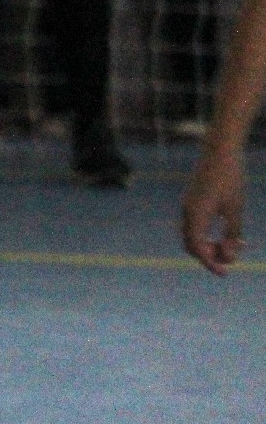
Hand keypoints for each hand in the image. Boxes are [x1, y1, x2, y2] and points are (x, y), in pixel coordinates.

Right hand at [182, 149, 245, 275]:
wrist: (219, 150)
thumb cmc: (230, 177)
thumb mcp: (236, 208)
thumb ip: (232, 233)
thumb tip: (230, 255)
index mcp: (196, 214)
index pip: (198, 248)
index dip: (210, 263)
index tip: (224, 274)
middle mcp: (187, 212)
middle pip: (192, 245)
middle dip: (210, 256)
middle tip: (232, 259)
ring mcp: (188, 206)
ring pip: (193, 236)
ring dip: (210, 245)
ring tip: (235, 244)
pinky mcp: (192, 201)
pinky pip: (196, 226)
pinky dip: (208, 234)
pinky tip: (228, 232)